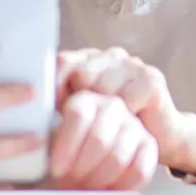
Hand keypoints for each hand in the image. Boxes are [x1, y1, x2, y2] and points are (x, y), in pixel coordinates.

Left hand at [47, 90, 159, 190]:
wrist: (91, 159)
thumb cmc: (64, 151)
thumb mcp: (48, 139)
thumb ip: (42, 138)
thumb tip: (28, 146)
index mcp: (84, 100)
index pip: (78, 115)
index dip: (67, 146)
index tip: (57, 170)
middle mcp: (111, 106)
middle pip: (99, 138)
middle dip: (81, 168)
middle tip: (70, 183)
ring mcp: (133, 124)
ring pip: (118, 156)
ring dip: (98, 179)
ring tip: (83, 188)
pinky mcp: (150, 145)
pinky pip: (139, 169)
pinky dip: (120, 186)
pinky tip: (105, 190)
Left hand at [57, 47, 195, 174]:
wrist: (161, 138)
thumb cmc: (114, 128)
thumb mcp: (83, 113)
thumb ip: (61, 101)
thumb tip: (34, 102)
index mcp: (89, 59)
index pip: (62, 62)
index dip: (55, 88)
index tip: (55, 112)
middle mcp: (110, 56)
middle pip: (82, 75)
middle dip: (82, 103)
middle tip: (88, 124)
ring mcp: (132, 65)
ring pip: (103, 88)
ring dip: (104, 113)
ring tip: (110, 125)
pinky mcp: (151, 79)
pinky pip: (125, 100)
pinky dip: (124, 118)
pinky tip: (130, 122)